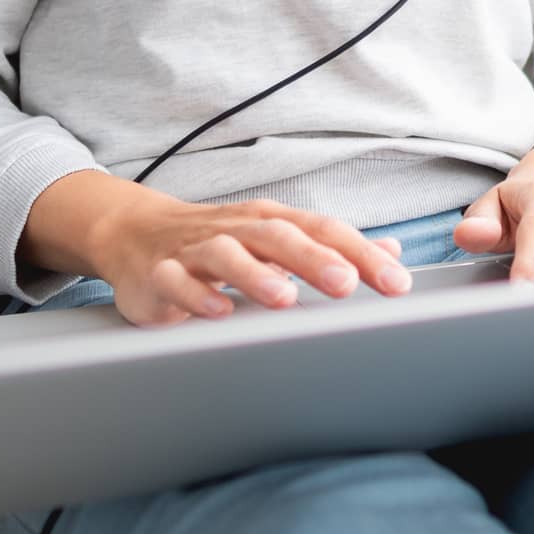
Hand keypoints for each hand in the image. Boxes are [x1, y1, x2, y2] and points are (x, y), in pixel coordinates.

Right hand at [90, 195, 413, 326]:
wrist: (138, 233)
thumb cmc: (222, 241)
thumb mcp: (279, 239)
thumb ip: (333, 249)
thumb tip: (391, 251)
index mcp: (272, 221)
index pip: (324, 231)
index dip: (361, 254)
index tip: (395, 282)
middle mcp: (238, 229)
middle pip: (280, 237)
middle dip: (315, 259)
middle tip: (347, 284)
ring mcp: (196, 249)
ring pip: (228, 254)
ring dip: (256, 275)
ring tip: (285, 299)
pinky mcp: (160, 273)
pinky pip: (177, 282)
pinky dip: (197, 295)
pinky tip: (218, 313)